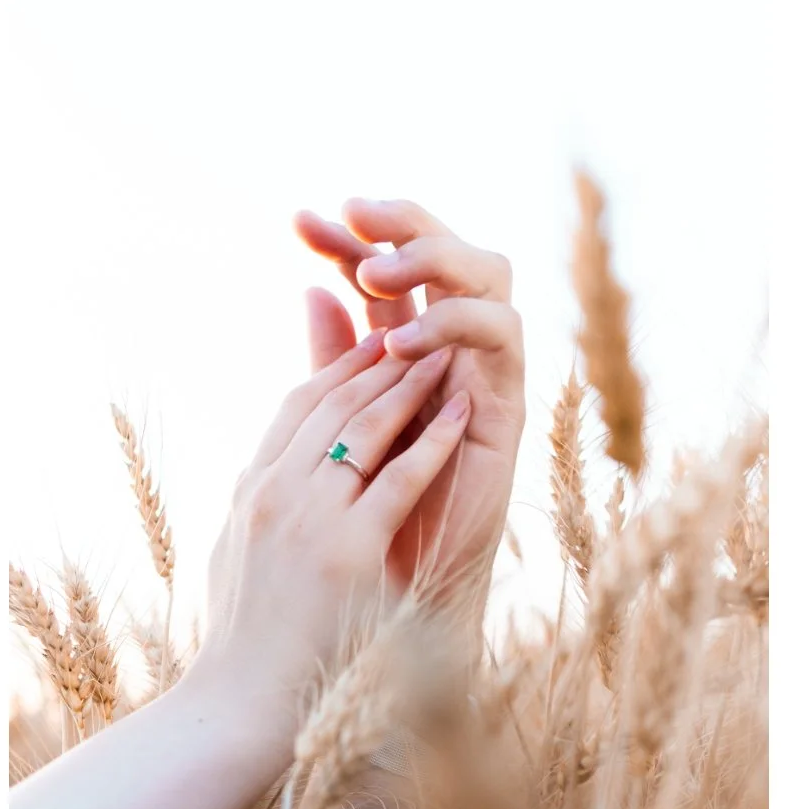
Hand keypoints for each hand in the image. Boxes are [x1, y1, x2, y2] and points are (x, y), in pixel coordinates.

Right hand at [188, 326, 470, 756]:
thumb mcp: (236, 558)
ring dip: (408, 383)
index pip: (297, 407)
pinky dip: (433, 439)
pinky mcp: (349, 551)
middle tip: (416, 331)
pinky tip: (459, 411)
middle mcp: (276, 492)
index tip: (372, 346)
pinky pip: (400, 478)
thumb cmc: (244, 645)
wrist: (241, 707)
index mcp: (251, 491)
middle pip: (331, 403)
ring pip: (365, 428)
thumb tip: (264, 479)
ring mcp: (311, 518)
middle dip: (379, 361)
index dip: (339, 368)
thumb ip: (255, 509)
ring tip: (443, 352)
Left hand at [296, 199, 524, 605]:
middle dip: (399, 224)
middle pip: (445, 254)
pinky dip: (456, 325)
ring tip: (372, 276)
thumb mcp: (342, 426)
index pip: (382, 272)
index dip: (346, 239)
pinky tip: (403, 341)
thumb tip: (311, 288)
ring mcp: (483, 370)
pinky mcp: (508, 404)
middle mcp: (452, 349)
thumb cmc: (368, 516)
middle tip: (349, 214)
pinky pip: (501, 337)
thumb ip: (334, 362)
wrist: (400, 593)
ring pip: (487, 276)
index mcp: (405, 348)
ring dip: (431, 262)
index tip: (300, 218)